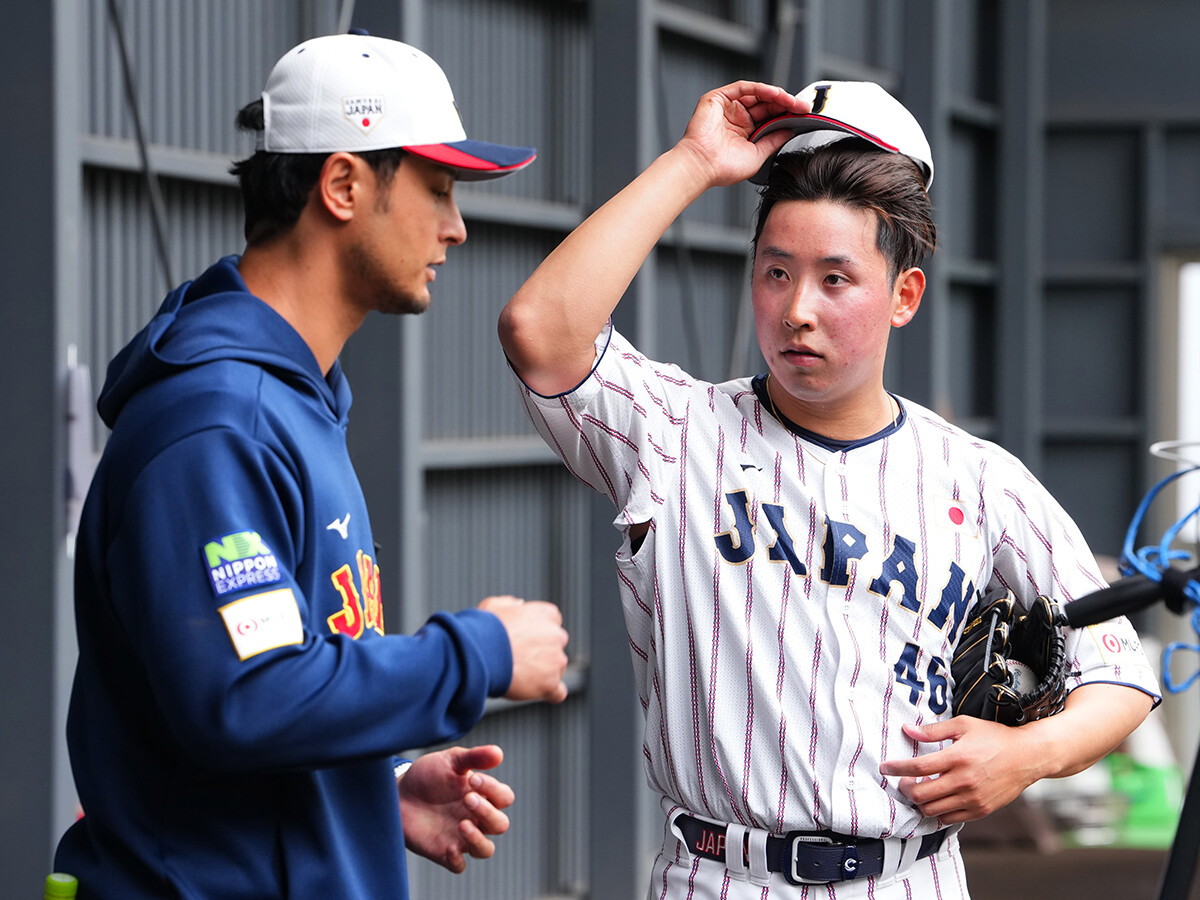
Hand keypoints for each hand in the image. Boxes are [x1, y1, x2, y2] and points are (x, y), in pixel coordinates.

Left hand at [399, 745, 515, 872]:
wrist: (397, 793)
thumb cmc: (427, 775)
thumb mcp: (450, 760)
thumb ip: (474, 757)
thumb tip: (498, 754)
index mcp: (482, 795)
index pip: (504, 798)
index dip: (494, 790)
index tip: (472, 778)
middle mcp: (476, 818)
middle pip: (500, 825)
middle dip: (487, 812)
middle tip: (466, 798)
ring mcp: (461, 837)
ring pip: (486, 849)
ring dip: (478, 839)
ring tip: (462, 824)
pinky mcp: (444, 852)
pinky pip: (459, 866)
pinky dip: (457, 860)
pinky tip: (449, 847)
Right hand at [478, 595, 568, 702]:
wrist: (480, 654)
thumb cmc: (484, 630)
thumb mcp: (493, 606)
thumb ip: (510, 603)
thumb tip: (519, 605)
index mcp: (546, 614)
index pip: (551, 623)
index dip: (536, 632)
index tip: (524, 640)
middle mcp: (557, 635)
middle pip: (555, 645)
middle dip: (541, 652)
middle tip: (519, 658)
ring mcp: (556, 660)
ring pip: (556, 668)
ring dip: (542, 672)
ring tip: (518, 675)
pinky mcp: (550, 683)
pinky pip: (558, 692)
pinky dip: (549, 693)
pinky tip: (537, 691)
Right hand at [675, 80, 809, 187]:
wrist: (702, 166)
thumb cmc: (723, 167)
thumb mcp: (758, 154)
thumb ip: (773, 140)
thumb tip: (790, 130)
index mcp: (744, 131)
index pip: (769, 117)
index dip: (786, 114)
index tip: (803, 115)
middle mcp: (736, 117)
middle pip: (766, 104)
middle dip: (786, 104)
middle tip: (803, 106)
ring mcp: (727, 107)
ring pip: (757, 94)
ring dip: (777, 95)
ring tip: (792, 101)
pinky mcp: (718, 98)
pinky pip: (743, 88)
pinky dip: (761, 89)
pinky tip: (776, 94)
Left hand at [878, 718, 1044, 823]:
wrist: (1027, 757)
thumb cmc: (994, 737)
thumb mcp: (963, 725)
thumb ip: (933, 730)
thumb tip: (907, 730)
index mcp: (958, 757)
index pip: (918, 767)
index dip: (896, 768)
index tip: (885, 768)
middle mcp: (964, 781)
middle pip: (921, 794)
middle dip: (905, 788)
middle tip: (903, 781)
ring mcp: (972, 799)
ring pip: (932, 810)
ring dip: (920, 801)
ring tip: (920, 788)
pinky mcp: (980, 810)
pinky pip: (949, 818)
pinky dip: (937, 812)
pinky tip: (937, 799)